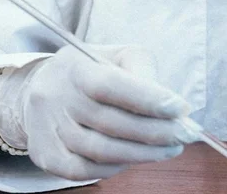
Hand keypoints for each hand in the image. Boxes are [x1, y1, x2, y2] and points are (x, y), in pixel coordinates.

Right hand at [19, 45, 195, 180]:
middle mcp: (54, 97)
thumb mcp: (116, 56)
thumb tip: (170, 104)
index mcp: (73, 66)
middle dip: (155, 131)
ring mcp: (46, 129)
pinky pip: (84, 170)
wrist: (40, 90)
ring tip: (170, 148)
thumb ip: (142, 71)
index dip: (147, 99)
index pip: (110, 85)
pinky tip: (135, 158)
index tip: (180, 108)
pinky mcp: (46, 155)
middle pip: (110, 122)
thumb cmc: (91, 72)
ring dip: (142, 153)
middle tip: (186, 134)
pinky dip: (115, 167)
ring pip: (100, 151)